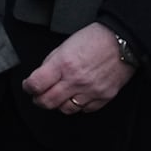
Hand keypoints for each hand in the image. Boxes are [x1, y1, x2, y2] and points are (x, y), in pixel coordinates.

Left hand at [21, 22, 136, 114]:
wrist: (122, 42)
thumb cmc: (93, 40)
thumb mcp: (64, 46)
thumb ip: (50, 63)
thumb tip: (40, 77)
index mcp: (63, 64)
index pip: (36, 84)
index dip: (28, 87)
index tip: (28, 86)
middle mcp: (76, 80)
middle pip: (48, 102)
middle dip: (39, 100)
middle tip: (38, 96)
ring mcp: (91, 90)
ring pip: (66, 109)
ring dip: (58, 105)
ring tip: (58, 97)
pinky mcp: (104, 97)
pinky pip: (86, 110)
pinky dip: (78, 106)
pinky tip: (76, 97)